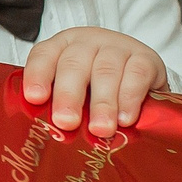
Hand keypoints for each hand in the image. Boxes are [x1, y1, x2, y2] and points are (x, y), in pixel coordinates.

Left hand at [22, 28, 165, 133]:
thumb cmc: (96, 91)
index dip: (38, 75)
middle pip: (74, 64)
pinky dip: (130, 97)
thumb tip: (46, 138)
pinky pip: (137, 74)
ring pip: (106, 71)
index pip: (44, 56)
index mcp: (61, 48)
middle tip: (67, 122)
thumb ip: (58, 107)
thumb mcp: (74, 95)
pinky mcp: (146, 58)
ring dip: (102, 103)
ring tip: (100, 129)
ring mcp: (118, 47)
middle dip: (69, 95)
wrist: (140, 81)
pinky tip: (125, 119)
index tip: (35, 98)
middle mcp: (88, 43)